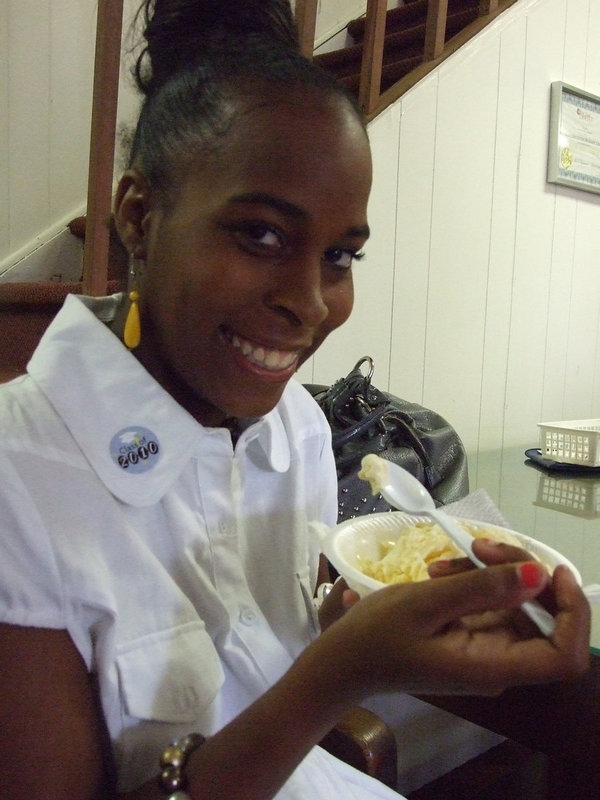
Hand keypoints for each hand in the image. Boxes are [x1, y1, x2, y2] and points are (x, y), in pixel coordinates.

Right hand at [317, 557, 589, 700]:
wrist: (342, 660)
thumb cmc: (375, 637)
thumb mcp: (424, 604)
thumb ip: (482, 589)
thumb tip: (540, 575)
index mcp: (492, 665)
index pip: (565, 656)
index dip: (572, 613)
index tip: (550, 571)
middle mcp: (498, 660)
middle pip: (541, 616)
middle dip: (518, 573)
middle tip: (478, 545)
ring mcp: (486, 648)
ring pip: (515, 602)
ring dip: (488, 572)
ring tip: (443, 561)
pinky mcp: (471, 634)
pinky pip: (490, 602)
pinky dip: (472, 580)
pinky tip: (441, 571)